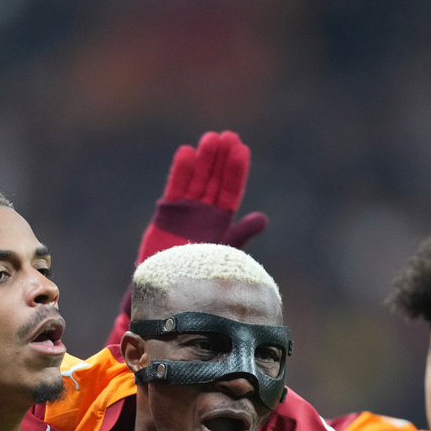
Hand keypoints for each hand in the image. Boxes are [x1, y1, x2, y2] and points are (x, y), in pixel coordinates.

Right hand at [108, 130, 270, 346]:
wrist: (172, 294)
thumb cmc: (202, 279)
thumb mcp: (225, 254)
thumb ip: (241, 234)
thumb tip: (263, 218)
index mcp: (222, 223)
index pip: (230, 191)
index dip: (236, 171)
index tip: (241, 150)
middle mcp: (205, 215)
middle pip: (214, 181)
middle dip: (220, 160)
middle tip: (227, 137)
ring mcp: (186, 213)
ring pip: (196, 181)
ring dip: (203, 160)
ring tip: (210, 139)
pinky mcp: (167, 215)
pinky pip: (175, 189)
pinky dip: (180, 172)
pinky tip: (187, 153)